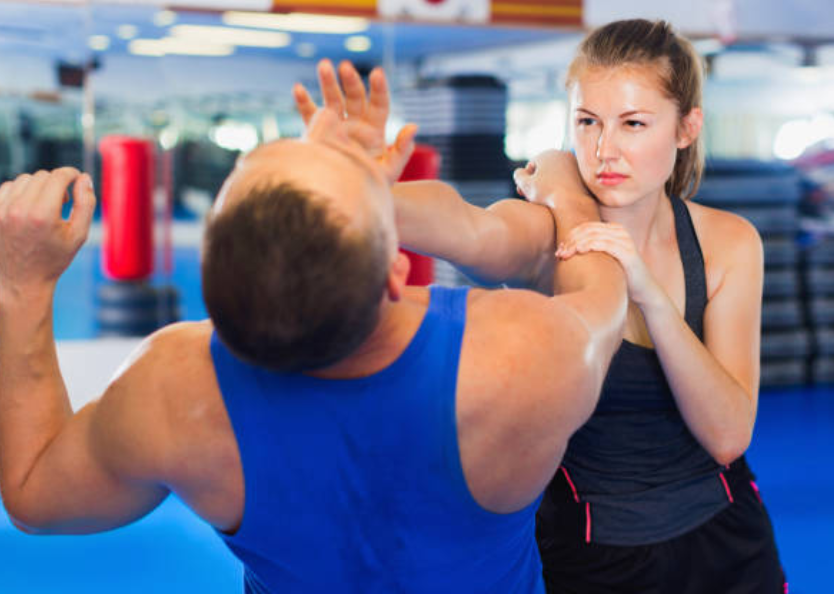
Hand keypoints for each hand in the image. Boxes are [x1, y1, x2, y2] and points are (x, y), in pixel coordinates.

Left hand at [0, 168, 95, 302]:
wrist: (21, 280)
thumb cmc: (53, 259)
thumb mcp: (78, 235)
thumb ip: (86, 204)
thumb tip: (84, 178)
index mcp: (43, 215)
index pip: (57, 177)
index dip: (70, 173)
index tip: (76, 177)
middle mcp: (18, 209)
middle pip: (41, 176)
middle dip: (56, 183)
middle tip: (63, 201)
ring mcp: (1, 211)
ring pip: (24, 179)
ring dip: (38, 187)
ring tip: (45, 205)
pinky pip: (8, 187)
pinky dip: (21, 192)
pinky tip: (28, 207)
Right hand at [294, 59, 417, 183]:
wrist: (345, 198)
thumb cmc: (370, 187)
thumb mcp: (389, 171)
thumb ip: (402, 150)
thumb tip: (413, 126)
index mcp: (375, 130)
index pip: (379, 104)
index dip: (379, 89)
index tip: (377, 73)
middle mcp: (356, 124)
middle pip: (354, 96)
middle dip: (350, 81)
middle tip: (345, 67)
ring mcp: (336, 126)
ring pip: (333, 100)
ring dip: (328, 82)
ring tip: (324, 65)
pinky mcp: (318, 133)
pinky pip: (310, 115)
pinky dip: (304, 102)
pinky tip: (298, 88)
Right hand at [513, 150, 591, 210]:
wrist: (573, 205)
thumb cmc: (546, 194)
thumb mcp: (525, 184)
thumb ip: (518, 175)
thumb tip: (520, 172)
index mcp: (548, 153)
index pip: (531, 166)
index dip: (525, 180)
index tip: (523, 193)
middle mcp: (563, 154)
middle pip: (545, 169)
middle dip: (537, 182)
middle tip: (531, 198)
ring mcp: (576, 165)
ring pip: (556, 175)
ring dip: (549, 185)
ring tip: (544, 200)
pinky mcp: (584, 175)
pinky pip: (567, 182)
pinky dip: (561, 188)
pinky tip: (556, 200)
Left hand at [556, 222, 663, 307]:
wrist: (642, 289)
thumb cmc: (619, 274)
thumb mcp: (604, 258)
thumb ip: (590, 249)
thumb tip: (564, 249)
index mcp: (613, 229)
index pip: (586, 227)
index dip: (570, 237)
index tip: (558, 250)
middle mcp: (620, 231)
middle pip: (588, 230)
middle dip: (571, 241)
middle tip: (560, 254)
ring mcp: (625, 240)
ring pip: (595, 236)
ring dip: (577, 244)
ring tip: (566, 254)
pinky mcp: (629, 252)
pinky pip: (607, 244)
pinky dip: (592, 245)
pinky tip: (580, 251)